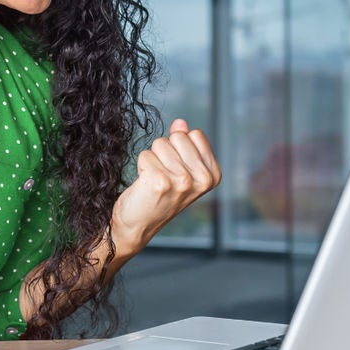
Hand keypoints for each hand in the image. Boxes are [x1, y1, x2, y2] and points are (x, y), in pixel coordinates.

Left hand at [110, 118, 220, 249]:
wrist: (137, 226)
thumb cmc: (158, 196)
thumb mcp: (180, 170)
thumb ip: (183, 144)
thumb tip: (180, 123)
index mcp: (213, 175)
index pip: (195, 134)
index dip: (180, 147)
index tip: (176, 169)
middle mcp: (202, 179)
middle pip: (178, 137)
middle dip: (165, 151)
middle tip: (163, 175)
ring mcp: (182, 181)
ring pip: (160, 144)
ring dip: (152, 160)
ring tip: (154, 180)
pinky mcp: (160, 182)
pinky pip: (145, 155)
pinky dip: (141, 166)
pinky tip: (145, 184)